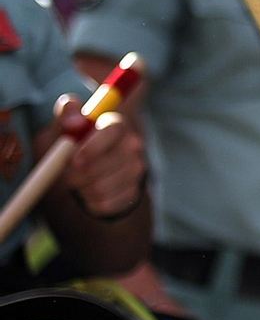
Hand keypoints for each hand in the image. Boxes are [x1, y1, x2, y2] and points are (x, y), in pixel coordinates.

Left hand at [54, 95, 144, 217]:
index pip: (112, 132)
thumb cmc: (71, 144)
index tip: (74, 160)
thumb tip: (75, 121)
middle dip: (78, 175)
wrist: (85, 171)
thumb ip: (66, 115)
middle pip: (105, 165)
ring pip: (102, 188)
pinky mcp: (133, 192)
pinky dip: (90, 203)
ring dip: (81, 189)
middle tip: (65, 175)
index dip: (93, 147)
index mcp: (116, 125)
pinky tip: (87, 194)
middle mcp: (132, 146)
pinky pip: (106, 204)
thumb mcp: (62, 127)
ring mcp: (136, 170)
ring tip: (76, 183)